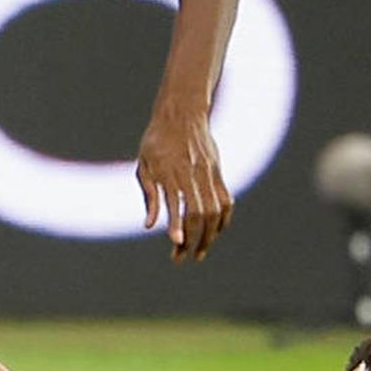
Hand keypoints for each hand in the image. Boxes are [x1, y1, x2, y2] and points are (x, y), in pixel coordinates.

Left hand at [136, 106, 232, 260]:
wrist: (181, 113)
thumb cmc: (156, 141)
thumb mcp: (144, 166)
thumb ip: (149, 196)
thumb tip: (150, 226)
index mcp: (168, 173)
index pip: (175, 204)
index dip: (177, 225)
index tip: (177, 243)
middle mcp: (190, 175)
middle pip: (198, 213)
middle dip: (193, 239)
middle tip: (183, 256)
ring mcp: (208, 174)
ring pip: (214, 210)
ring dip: (209, 234)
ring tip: (199, 250)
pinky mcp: (218, 172)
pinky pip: (226, 200)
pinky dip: (223, 218)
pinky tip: (216, 231)